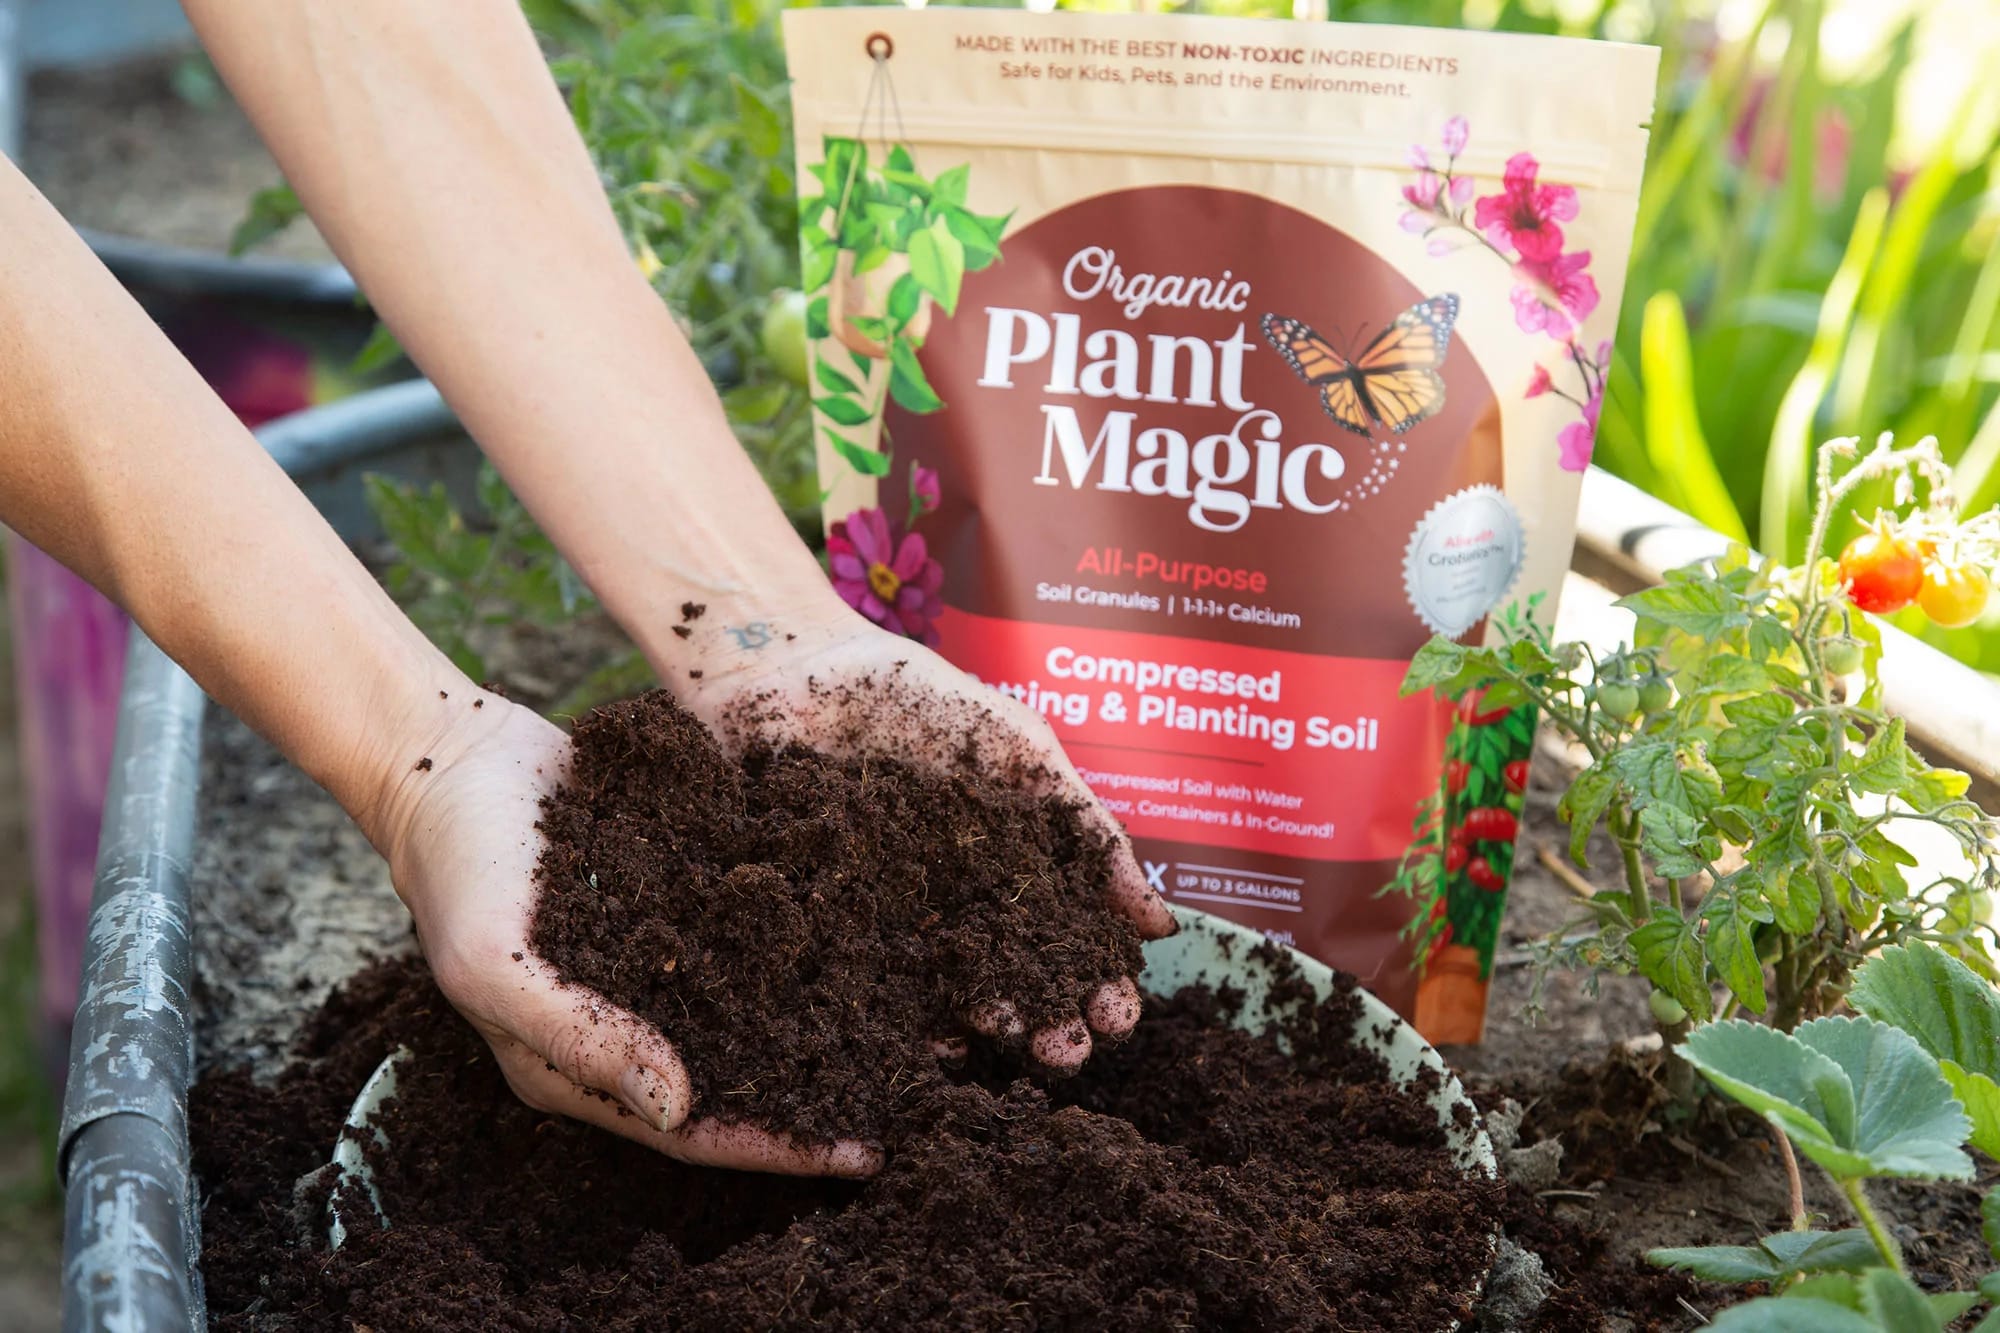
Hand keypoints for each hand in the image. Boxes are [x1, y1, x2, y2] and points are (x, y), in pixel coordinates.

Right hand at [367, 693, 880, 1177]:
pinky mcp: (675, 895)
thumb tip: (677, 1109)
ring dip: (818, 1017)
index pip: (689, 1130)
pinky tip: (864, 932)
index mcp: (576, 1063)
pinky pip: (748, 930)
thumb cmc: (460, 869)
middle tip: (901, 1096)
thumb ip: (578, 1035)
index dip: (770, 1146)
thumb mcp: (494, 963)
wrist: (453, 756)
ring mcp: (654, 957)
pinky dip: (801, 939)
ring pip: (751, 1004)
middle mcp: (626, 1020)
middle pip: (734, 1075)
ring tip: (899, 1027)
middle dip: (812, 1091)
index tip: (853, 1154)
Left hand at [677, 607, 1176, 1073]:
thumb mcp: (1022, 750)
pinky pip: (863, 982)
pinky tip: (924, 1036)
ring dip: (980, 1025)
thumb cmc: (919, 698)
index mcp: (1011, 872)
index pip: (1062, 940)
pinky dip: (895, 1015)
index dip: (1093, 981)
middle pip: (1009, 979)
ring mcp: (889, 923)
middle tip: (1067, 1050)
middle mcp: (955, 910)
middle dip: (1045, 1019)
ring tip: (1006, 1037)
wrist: (793, 667)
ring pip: (942, 992)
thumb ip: (1086, 828)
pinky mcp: (824, 926)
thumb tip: (1158, 922)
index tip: (1118, 1013)